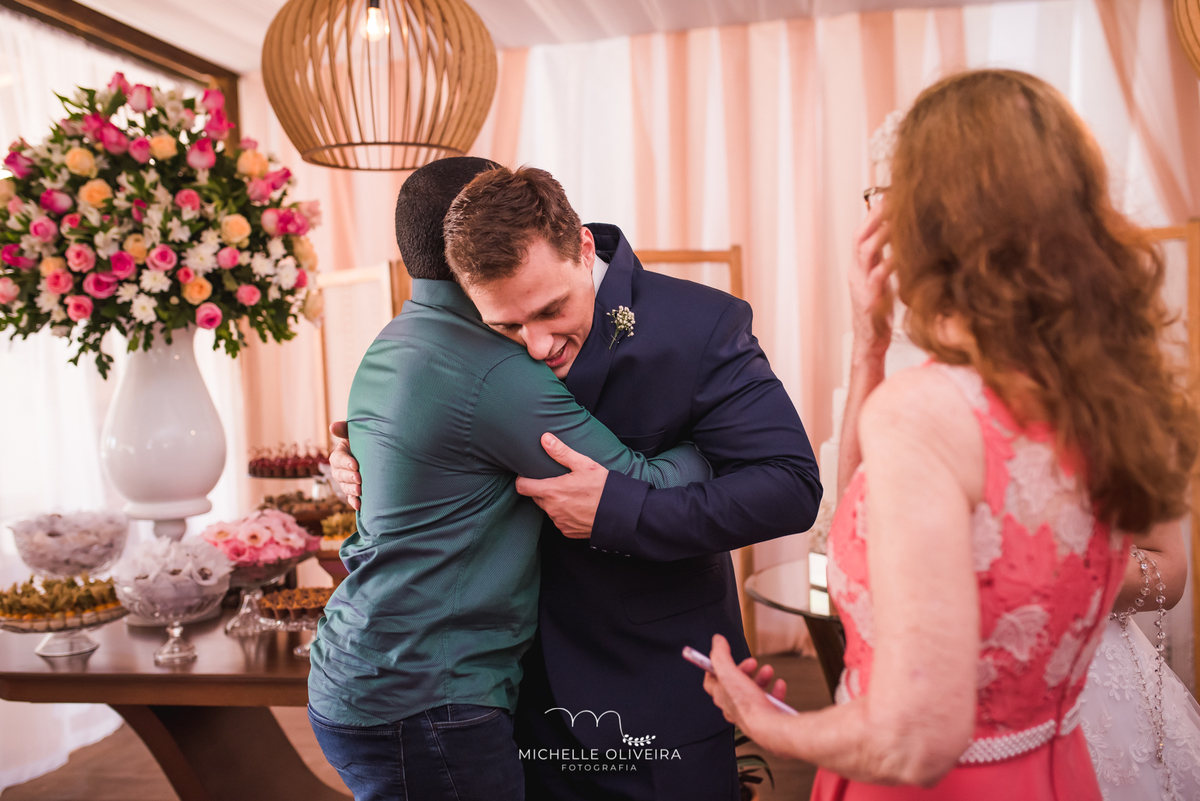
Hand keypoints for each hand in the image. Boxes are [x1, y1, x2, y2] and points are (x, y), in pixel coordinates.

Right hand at [328, 421, 361, 510]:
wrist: (373, 454)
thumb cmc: (362, 441)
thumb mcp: (354, 434)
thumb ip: (344, 429)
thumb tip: (332, 426)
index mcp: (338, 456)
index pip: (338, 459)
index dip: (346, 463)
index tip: (355, 465)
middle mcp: (339, 471)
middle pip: (341, 475)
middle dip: (349, 478)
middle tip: (359, 479)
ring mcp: (345, 483)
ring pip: (345, 487)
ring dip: (351, 490)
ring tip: (360, 492)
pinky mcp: (352, 491)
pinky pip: (351, 498)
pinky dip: (354, 502)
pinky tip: (359, 506)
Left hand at [515, 433, 606, 537]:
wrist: (620, 514)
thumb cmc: (602, 488)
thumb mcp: (584, 465)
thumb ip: (561, 452)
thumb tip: (545, 439)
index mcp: (552, 491)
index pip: (523, 487)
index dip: (523, 480)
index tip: (528, 475)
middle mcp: (552, 509)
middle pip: (536, 497)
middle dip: (542, 489)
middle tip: (557, 481)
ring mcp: (559, 522)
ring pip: (549, 509)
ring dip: (555, 502)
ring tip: (571, 494)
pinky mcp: (568, 532)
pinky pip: (560, 521)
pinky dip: (565, 514)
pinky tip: (578, 507)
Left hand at [702, 635, 788, 745]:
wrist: (770, 728)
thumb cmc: (748, 706)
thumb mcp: (729, 673)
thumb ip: (720, 655)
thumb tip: (716, 641)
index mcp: (721, 697)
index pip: (710, 682)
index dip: (714, 668)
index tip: (721, 657)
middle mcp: (733, 707)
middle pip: (735, 685)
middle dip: (744, 670)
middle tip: (751, 662)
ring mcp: (750, 714)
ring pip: (753, 692)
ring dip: (760, 678)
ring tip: (767, 670)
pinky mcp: (766, 718)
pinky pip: (770, 703)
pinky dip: (775, 691)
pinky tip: (779, 685)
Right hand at [851, 196, 893, 361]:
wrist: (870, 342)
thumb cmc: (880, 313)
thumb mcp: (882, 282)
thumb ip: (886, 262)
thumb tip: (902, 242)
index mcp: (858, 267)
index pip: (861, 233)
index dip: (873, 214)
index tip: (890, 196)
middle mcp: (856, 272)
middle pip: (861, 236)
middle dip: (876, 216)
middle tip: (894, 199)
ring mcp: (860, 284)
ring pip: (866, 249)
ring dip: (883, 232)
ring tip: (900, 219)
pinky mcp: (869, 298)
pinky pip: (879, 274)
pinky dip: (892, 261)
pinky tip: (906, 253)